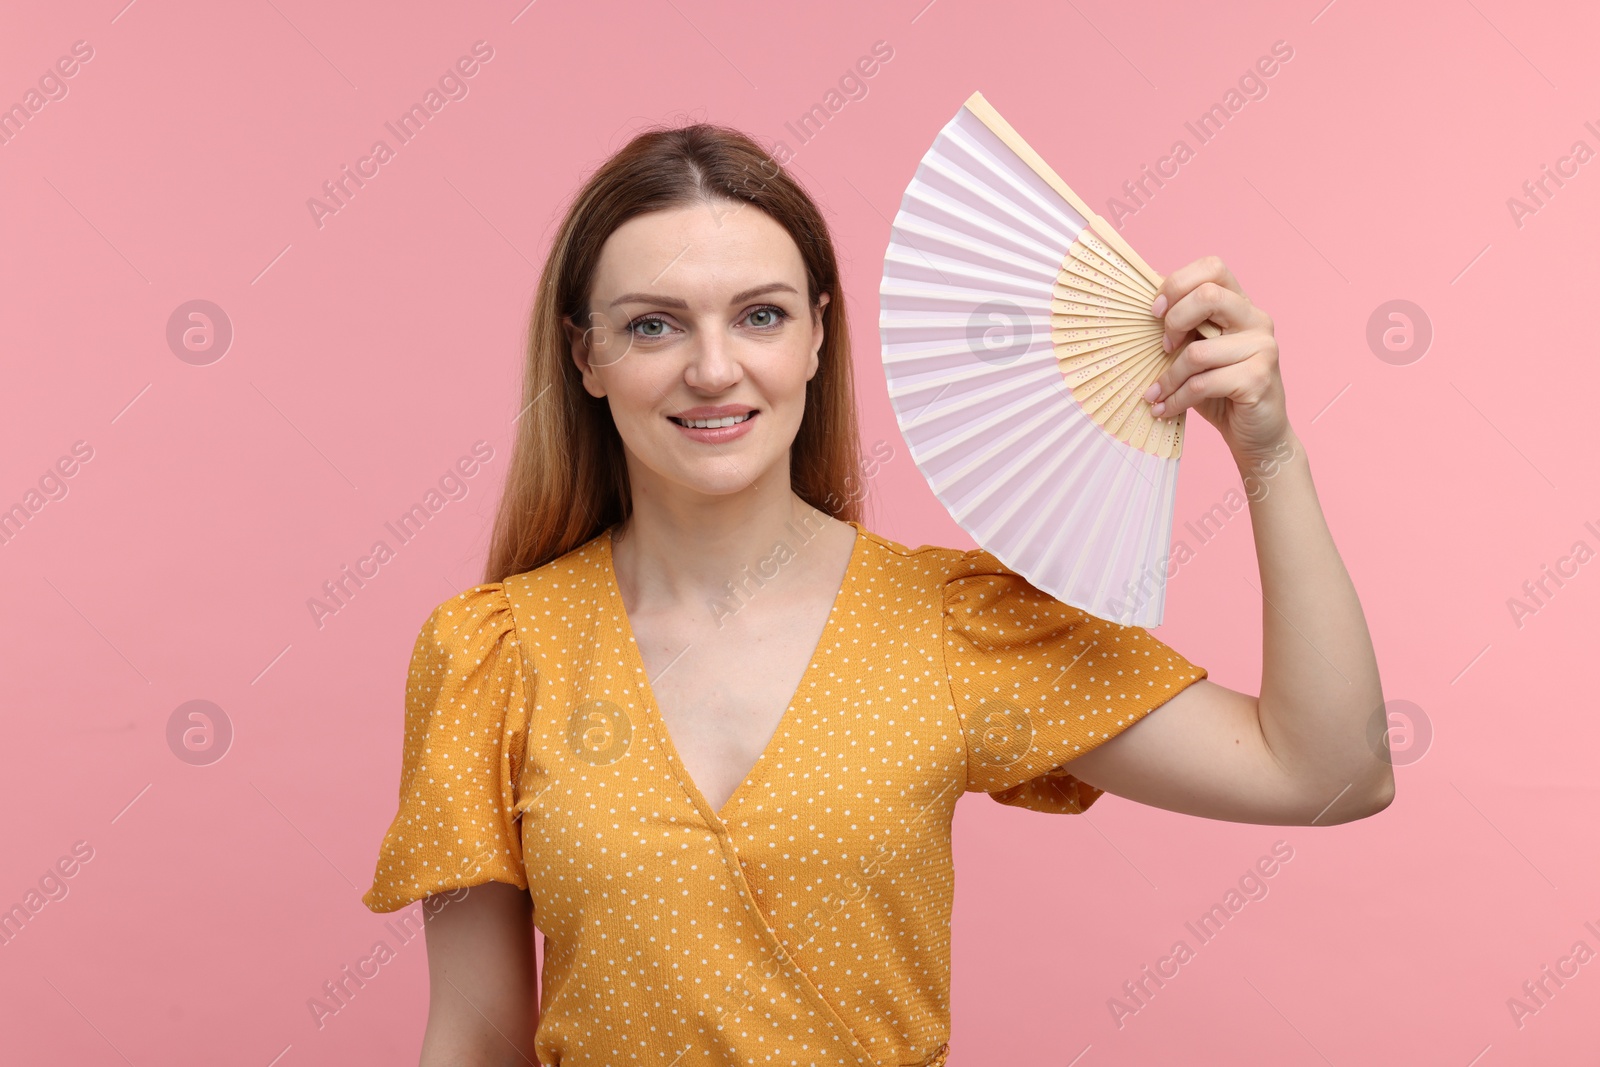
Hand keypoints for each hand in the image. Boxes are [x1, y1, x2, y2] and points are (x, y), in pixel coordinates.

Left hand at [1142, 256, 1289, 462]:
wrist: (1257, 435)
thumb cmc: (1220, 392)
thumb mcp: (1197, 352)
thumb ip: (1184, 326)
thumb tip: (1147, 298)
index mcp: (1241, 305)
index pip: (1213, 268)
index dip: (1178, 284)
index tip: (1155, 312)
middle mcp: (1257, 319)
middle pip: (1208, 295)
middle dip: (1173, 322)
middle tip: (1162, 349)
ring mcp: (1262, 348)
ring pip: (1198, 351)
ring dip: (1168, 378)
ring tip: (1155, 395)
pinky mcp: (1258, 378)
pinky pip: (1202, 384)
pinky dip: (1177, 399)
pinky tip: (1166, 409)